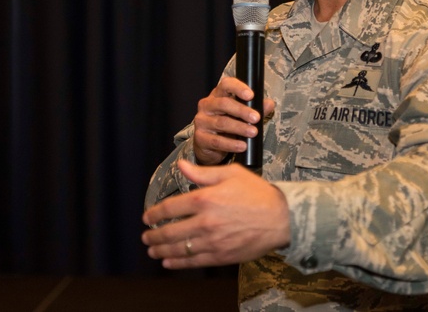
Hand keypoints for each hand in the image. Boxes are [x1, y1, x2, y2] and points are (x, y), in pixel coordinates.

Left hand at [141, 160, 289, 268]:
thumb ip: (202, 172)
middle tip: (146, 236)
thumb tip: (181, 165)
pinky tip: (168, 262)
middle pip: (170, 232)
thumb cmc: (257, 193)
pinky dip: (177, 263)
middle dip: (153, 235)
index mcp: (205, 199)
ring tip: (152, 250)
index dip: (154, 213)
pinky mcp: (221, 256)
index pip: (170, 208)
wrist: (281, 218)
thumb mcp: (230, 174)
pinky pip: (194, 261)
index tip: (147, 217)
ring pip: (179, 249)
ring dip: (161, 250)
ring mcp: (212, 241)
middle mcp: (205, 221)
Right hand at [192, 76, 276, 165]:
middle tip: (256, 118)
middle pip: (223, 104)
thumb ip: (256, 108)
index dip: (238, 88)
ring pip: (221, 123)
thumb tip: (269, 104)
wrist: (209, 145)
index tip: (251, 95)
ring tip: (253, 133)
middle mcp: (207, 105)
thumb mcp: (241, 114)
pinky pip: (216, 141)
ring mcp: (202, 121)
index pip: (225, 85)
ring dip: (239, 128)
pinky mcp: (200, 138)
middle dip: (242, 111)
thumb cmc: (227, 123)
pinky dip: (231, 144)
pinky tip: (242, 146)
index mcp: (217, 95)